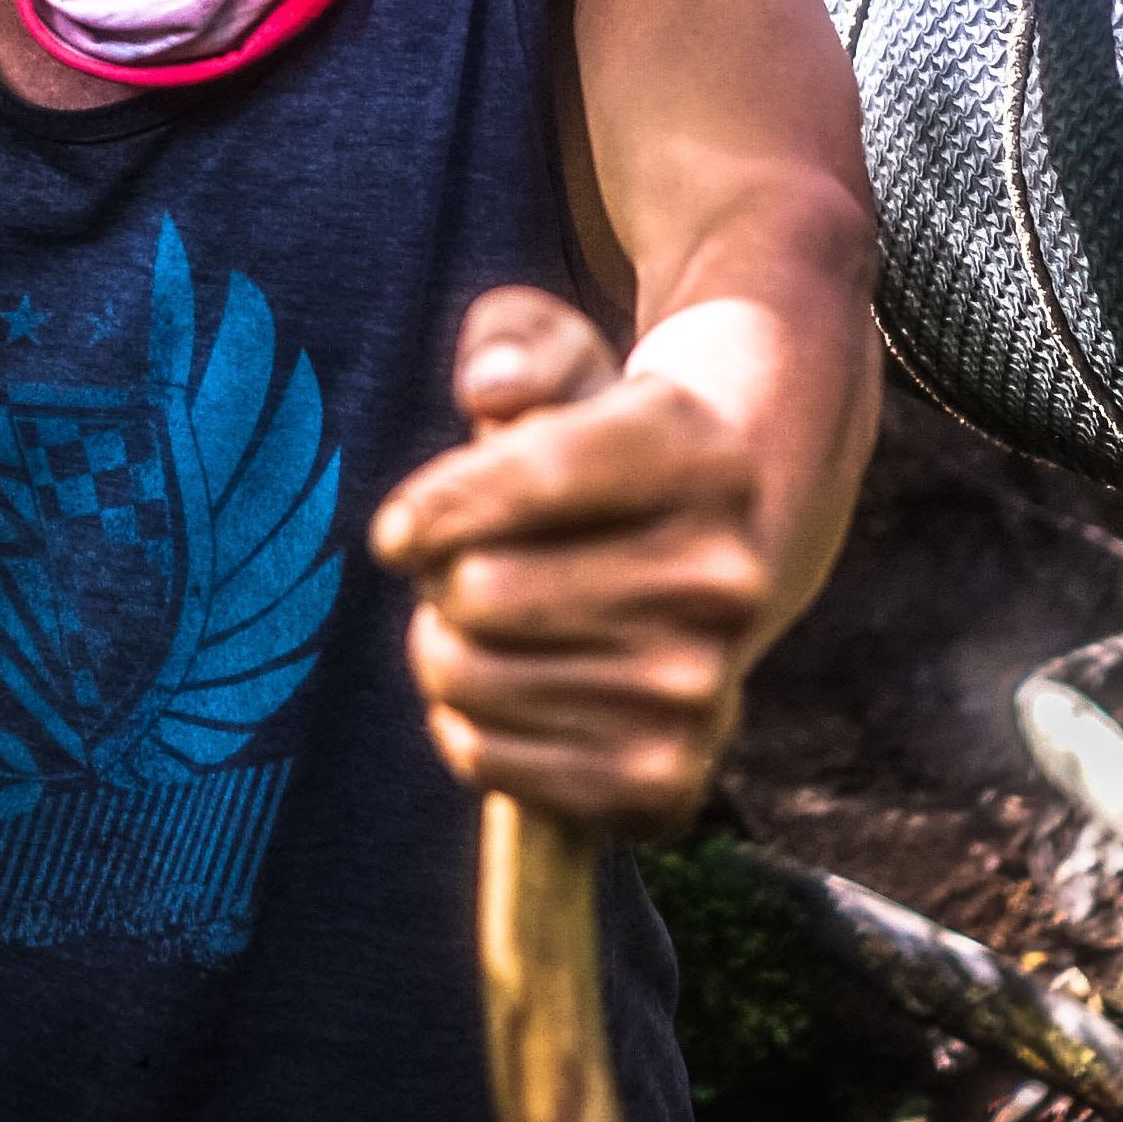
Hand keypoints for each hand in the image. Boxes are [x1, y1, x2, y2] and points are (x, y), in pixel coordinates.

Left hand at [369, 284, 778, 840]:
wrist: (706, 555)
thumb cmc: (595, 442)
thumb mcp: (558, 357)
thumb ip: (513, 344)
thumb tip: (491, 391)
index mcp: (702, 454)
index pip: (531, 475)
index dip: (434, 504)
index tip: (396, 530)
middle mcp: (726, 576)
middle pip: (481, 589)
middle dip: (439, 574)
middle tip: (462, 566)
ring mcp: (706, 685)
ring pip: (472, 676)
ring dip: (440, 648)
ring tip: (477, 620)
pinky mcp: (670, 778)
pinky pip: (492, 761)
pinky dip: (461, 727)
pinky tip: (495, 688)